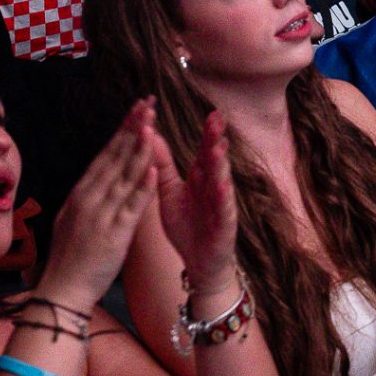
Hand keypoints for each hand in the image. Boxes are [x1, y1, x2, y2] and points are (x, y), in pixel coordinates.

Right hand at [38, 108, 159, 312]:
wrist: (61, 291)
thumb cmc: (70, 257)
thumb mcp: (74, 218)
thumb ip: (89, 196)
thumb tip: (99, 176)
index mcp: (81, 194)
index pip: (105, 155)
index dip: (122, 130)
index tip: (135, 109)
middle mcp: (89, 199)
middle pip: (114, 157)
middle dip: (132, 128)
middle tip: (147, 103)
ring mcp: (101, 215)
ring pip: (123, 176)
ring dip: (139, 148)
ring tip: (152, 124)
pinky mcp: (114, 234)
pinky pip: (130, 207)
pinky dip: (142, 187)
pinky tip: (153, 169)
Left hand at [142, 101, 236, 287]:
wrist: (199, 262)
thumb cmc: (187, 225)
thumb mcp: (170, 191)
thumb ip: (163, 165)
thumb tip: (152, 135)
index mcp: (201, 178)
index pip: (204, 150)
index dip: (207, 133)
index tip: (210, 112)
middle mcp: (214, 188)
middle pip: (215, 160)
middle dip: (216, 140)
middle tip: (216, 120)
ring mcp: (221, 206)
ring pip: (222, 182)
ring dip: (220, 165)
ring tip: (217, 149)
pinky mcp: (223, 226)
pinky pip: (223, 211)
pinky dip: (222, 199)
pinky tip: (221, 187)